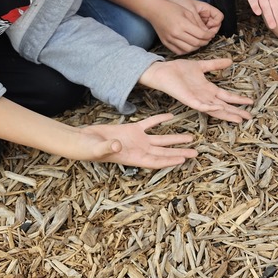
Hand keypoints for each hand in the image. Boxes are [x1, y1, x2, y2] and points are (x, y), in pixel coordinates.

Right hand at [78, 113, 197, 168]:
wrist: (82, 139)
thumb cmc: (88, 149)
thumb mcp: (97, 149)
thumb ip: (108, 148)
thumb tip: (117, 146)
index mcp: (132, 158)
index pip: (155, 161)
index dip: (169, 161)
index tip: (183, 160)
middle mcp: (139, 150)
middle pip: (163, 153)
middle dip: (179, 153)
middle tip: (196, 153)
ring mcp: (137, 140)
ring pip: (160, 139)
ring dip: (175, 139)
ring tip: (191, 138)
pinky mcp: (132, 129)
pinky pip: (149, 124)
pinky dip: (160, 120)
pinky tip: (171, 116)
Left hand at [141, 57, 252, 123]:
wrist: (163, 71)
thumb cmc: (179, 69)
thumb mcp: (201, 66)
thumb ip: (215, 64)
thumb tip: (230, 61)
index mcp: (208, 89)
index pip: (226, 97)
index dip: (238, 100)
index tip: (250, 102)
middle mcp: (205, 97)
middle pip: (224, 106)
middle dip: (237, 111)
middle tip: (249, 117)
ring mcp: (197, 99)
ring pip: (215, 109)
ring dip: (227, 113)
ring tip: (239, 118)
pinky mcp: (188, 100)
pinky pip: (200, 106)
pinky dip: (209, 108)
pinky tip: (218, 108)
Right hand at [150, 0, 222, 54]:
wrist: (155, 10)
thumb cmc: (172, 8)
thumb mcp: (187, 12)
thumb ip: (197, 23)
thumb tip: (207, 33)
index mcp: (183, 24)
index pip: (201, 35)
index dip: (208, 36)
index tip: (211, 34)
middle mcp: (176, 34)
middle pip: (196, 43)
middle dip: (204, 42)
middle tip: (207, 39)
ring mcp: (170, 39)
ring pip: (188, 49)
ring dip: (196, 47)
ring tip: (199, 42)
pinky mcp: (165, 43)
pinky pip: (178, 51)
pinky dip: (186, 50)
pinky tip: (189, 45)